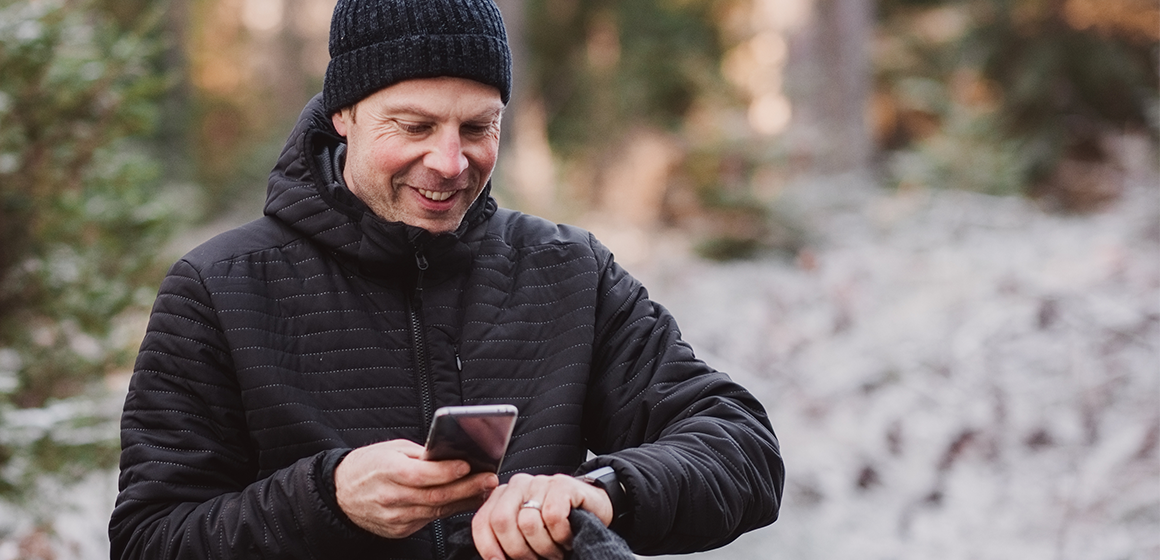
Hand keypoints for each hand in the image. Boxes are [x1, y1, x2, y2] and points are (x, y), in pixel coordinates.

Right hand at [334, 439, 498, 538]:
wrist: (341, 494)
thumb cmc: (368, 466)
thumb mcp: (391, 449)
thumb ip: (420, 454)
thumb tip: (450, 455)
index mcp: (387, 471)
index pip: (422, 474)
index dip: (447, 471)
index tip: (469, 465)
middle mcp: (391, 497)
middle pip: (435, 495)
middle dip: (467, 487)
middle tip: (489, 479)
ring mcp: (395, 517)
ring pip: (436, 510)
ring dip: (464, 500)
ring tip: (483, 489)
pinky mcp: (399, 530)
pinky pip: (429, 519)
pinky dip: (449, 510)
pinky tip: (464, 501)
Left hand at [471, 473, 613, 559]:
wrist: (595, 510)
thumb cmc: (557, 528)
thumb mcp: (526, 536)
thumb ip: (506, 542)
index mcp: (502, 497)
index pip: (482, 522)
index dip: (489, 548)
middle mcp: (518, 485)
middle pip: (502, 522)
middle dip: (519, 551)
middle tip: (537, 559)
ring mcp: (540, 481)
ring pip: (528, 523)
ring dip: (545, 547)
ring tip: (556, 550)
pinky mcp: (562, 484)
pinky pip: (553, 517)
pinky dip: (561, 536)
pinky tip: (568, 537)